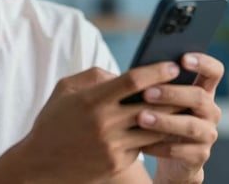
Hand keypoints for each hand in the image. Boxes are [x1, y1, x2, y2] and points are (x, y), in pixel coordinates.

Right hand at [17, 62, 180, 183]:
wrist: (40, 162)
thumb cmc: (53, 119)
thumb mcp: (66, 88)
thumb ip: (95, 76)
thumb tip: (121, 75)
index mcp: (92, 100)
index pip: (133, 81)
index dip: (156, 71)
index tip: (172, 65)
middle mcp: (105, 123)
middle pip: (150, 105)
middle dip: (173, 93)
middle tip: (189, 83)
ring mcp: (112, 146)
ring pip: (153, 128)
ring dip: (172, 116)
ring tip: (185, 105)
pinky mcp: (116, 163)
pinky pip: (143, 146)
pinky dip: (156, 135)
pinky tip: (166, 126)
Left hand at [136, 53, 223, 183]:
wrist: (163, 149)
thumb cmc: (157, 110)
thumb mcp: (157, 94)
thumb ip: (151, 80)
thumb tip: (128, 68)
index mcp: (202, 89)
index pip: (214, 71)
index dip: (203, 62)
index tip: (182, 58)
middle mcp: (210, 110)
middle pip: (199, 97)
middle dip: (172, 93)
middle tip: (146, 92)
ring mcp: (207, 133)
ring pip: (190, 125)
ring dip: (164, 120)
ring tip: (140, 117)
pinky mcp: (199, 155)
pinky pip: (181, 151)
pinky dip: (160, 146)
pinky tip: (141, 143)